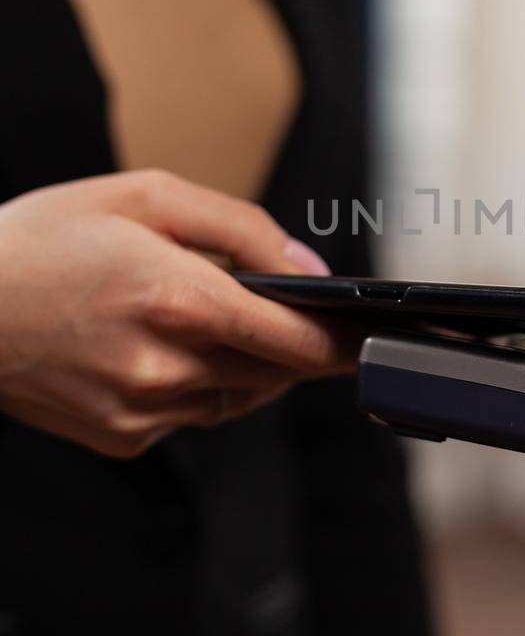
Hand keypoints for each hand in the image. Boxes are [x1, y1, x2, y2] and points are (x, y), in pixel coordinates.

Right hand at [0, 170, 359, 458]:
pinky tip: (155, 349)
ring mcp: (143, 411)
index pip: (298, 341)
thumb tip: (309, 272)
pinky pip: (193, 416)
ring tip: (197, 319)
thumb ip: (243, 229)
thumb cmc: (43, 240)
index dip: (344, 343)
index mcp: (180, 299)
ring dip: (244, 365)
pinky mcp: (123, 438)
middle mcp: (167, 367)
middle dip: (291, 345)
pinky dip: (196, 387)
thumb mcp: (146, 196)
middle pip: (278, 373)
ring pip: (239, 398)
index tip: (371, 338)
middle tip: (280, 312)